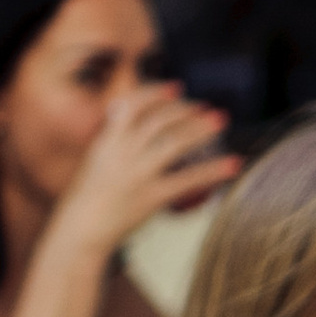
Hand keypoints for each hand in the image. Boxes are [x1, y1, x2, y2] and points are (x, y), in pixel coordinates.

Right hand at [55, 81, 239, 256]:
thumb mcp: (96, 160)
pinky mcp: (152, 196)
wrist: (82, 228)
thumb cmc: (89, 197)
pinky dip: (213, 170)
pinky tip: (233, 164)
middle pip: (160, 121)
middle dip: (186, 110)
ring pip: (175, 142)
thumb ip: (114, 139)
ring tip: (221, 122)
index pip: (133, 105)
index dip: (157, 93)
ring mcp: (138, 173)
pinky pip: (188, 179)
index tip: (177, 88)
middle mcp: (123, 151)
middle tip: (207, 108)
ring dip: (201, 129)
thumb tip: (129, 118)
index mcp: (107, 139)